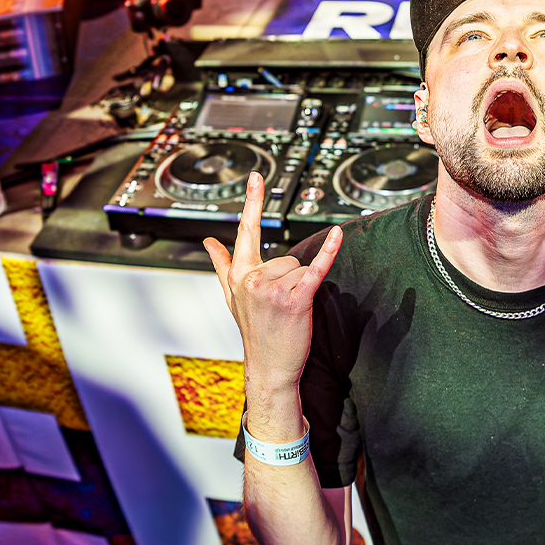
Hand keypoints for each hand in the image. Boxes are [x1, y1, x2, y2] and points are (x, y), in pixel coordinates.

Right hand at [203, 172, 342, 401]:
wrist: (269, 367)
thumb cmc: (255, 331)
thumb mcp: (232, 297)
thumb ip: (221, 265)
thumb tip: (209, 242)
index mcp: (239, 275)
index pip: (246, 231)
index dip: (252, 202)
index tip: (256, 177)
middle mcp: (253, 279)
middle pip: (287, 257)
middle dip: (291, 279)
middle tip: (280, 306)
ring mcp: (273, 289)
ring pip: (301, 267)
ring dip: (302, 288)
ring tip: (289, 310)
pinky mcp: (295, 299)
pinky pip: (316, 268)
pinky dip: (329, 251)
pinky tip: (336, 234)